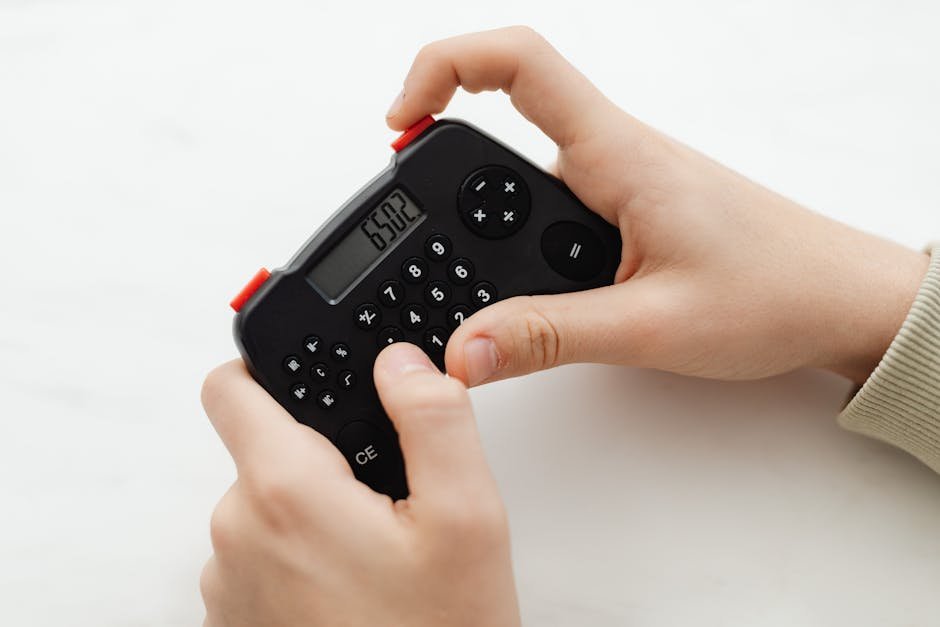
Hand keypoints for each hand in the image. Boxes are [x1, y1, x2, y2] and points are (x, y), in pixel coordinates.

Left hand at [199, 344, 519, 626]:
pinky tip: (355, 592)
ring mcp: (228, 586)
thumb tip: (401, 362)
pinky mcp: (236, 621)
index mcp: (283, 492)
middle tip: (387, 501)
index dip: (267, 369)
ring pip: (266, 508)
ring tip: (377, 556)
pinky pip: (262, 559)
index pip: (230, 388)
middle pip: (264, 451)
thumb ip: (434, 418)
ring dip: (313, 513)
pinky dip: (301, 559)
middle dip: (322, 459)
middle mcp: (235, 536)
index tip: (310, 382)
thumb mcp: (468, 516)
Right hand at [387, 27, 928, 384]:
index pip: (519, 63)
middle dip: (453, 158)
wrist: (842, 300)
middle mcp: (616, 154)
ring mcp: (622, 178)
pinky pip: (557, 199)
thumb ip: (548, 337)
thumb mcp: (649, 326)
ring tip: (478, 270)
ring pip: (530, 162)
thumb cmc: (777, 292)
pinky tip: (528, 281)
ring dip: (491, 209)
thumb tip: (466, 348)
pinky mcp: (630, 207)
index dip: (444, 68)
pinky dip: (523, 230)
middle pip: (507, 108)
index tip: (402, 121)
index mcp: (618, 155)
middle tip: (425, 218)